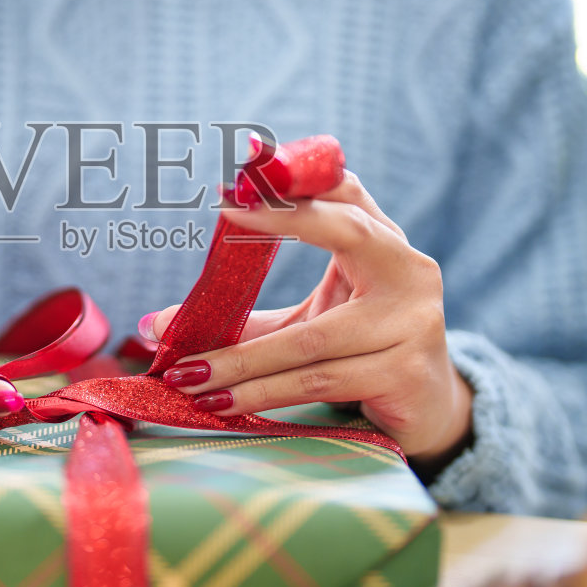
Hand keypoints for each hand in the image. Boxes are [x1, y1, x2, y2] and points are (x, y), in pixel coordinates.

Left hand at [141, 173, 472, 462]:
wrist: (429, 409)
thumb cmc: (362, 351)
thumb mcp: (311, 320)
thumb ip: (245, 315)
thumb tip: (156, 325)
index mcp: (386, 242)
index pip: (343, 193)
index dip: (296, 181)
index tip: (244, 177)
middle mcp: (409, 270)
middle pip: (344, 231)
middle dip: (282, 220)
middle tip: (227, 217)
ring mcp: (413, 322)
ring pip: (310, 337)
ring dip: (240, 360)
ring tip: (187, 374)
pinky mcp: (405, 371)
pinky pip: (319, 379)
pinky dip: (263, 392)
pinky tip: (223, 402)